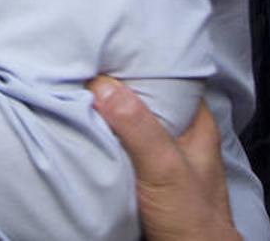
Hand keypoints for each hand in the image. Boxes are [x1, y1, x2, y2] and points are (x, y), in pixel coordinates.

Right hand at [88, 76, 240, 240]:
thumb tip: (103, 86)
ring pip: (126, 124)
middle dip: (113, 88)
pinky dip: (99, 140)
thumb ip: (139, 128)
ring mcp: (157, 156)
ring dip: (103, 117)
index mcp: (195, 123)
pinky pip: (115, 147)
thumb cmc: (192, 220)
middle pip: (142, 100)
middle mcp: (176, 134)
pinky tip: (81, 131)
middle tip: (81, 69)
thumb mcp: (165, 168)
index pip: (168, 77)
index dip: (139, 62)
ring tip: (75, 94)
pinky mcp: (139, 175)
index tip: (105, 49)